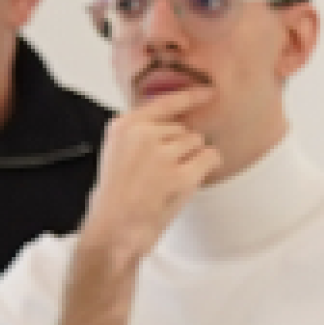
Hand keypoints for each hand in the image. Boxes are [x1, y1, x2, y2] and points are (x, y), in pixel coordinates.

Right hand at [79, 109, 218, 266]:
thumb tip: (176, 127)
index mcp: (124, 127)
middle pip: (184, 129)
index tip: (209, 92)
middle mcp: (142, 135)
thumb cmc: (114, 199)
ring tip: (168, 183)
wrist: (113, 232)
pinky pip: (210, 157)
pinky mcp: (180, 176)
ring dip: (192, 161)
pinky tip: (191, 181)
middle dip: (181, 150)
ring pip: (197, 143)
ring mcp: (162, 155)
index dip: (191, 96)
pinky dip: (208, 167)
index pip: (164, 102)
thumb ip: (140, 135)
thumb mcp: (116, 154)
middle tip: (160, 177)